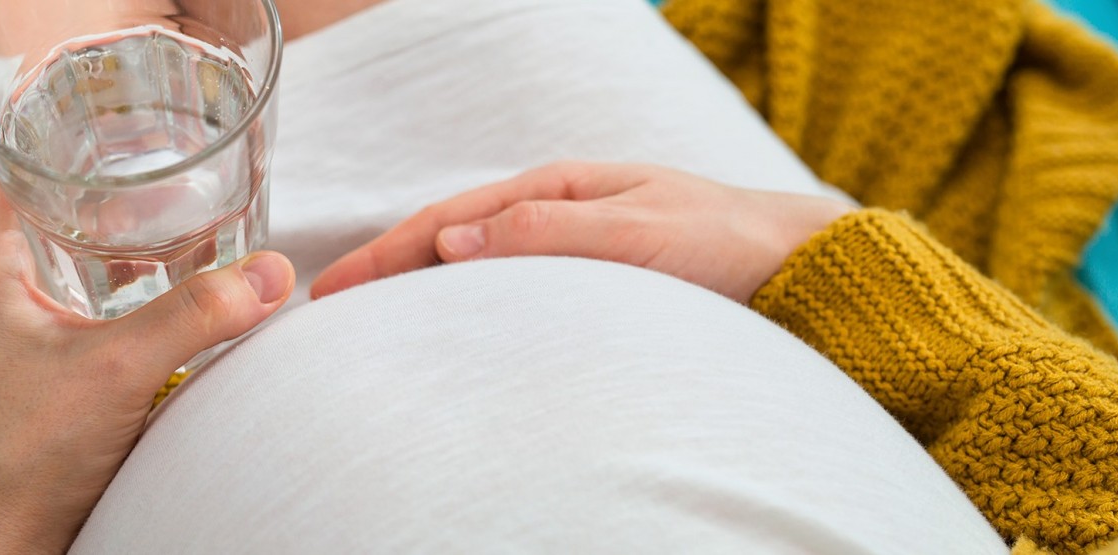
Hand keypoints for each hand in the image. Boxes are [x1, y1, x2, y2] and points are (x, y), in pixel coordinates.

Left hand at [0, 151, 294, 552]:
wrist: (4, 535)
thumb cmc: (29, 454)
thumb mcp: (121, 370)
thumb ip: (199, 314)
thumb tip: (274, 274)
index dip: (50, 113)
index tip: (113, 104)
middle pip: (30, 182)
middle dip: (95, 156)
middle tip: (163, 144)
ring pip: (48, 230)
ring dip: (102, 210)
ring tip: (168, 193)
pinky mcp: (21, 345)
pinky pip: (61, 275)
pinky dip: (105, 258)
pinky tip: (156, 267)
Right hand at [312, 162, 853, 303]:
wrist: (793, 267)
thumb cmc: (724, 241)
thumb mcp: (639, 231)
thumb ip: (551, 232)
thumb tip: (453, 241)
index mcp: (558, 187)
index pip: (449, 218)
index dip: (387, 253)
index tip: (333, 288)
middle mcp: (554, 213)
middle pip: (448, 239)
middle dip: (385, 270)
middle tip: (324, 310)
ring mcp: (566, 248)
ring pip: (471, 267)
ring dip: (416, 291)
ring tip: (365, 325)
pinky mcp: (585, 285)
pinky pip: (507, 293)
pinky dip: (463, 308)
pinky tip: (444, 334)